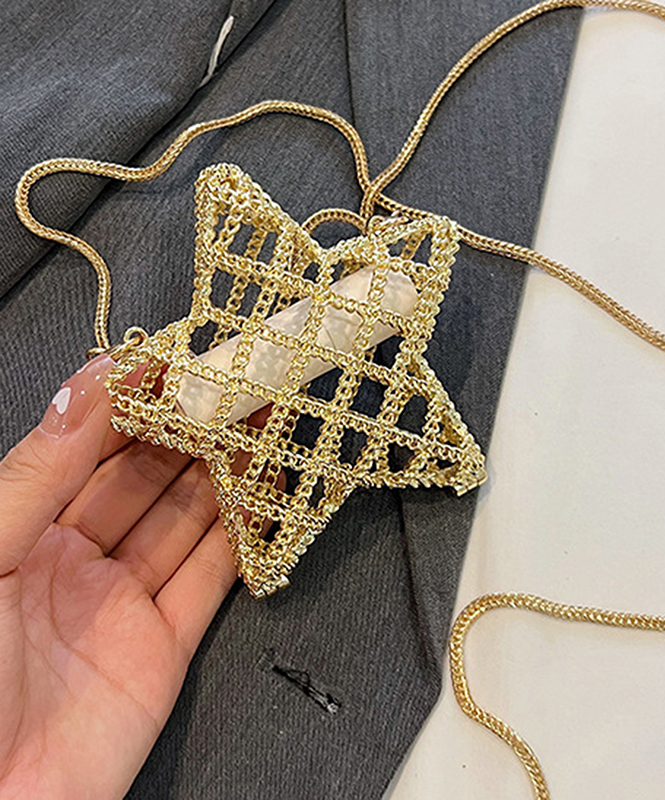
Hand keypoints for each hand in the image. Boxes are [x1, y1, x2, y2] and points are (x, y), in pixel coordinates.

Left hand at [0, 356, 236, 799]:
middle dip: (191, 428)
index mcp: (16, 529)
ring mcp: (121, 602)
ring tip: (262, 424)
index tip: (175, 358)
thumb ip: (34, 477)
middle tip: (235, 386)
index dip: (132, 398)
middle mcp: (71, 558)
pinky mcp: (163, 648)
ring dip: (225, 471)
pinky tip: (265, 495)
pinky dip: (244, 535)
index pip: (87, 444)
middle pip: (146, 474)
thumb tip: (85, 389)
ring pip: (187, 518)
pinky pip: (212, 578)